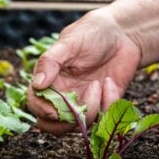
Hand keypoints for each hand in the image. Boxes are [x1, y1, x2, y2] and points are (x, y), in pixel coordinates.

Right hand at [27, 10, 141, 134]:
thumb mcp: (69, 42)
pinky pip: (103, 117)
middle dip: (65, 122)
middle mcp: (63, 96)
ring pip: (79, 124)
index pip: (36, 104)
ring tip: (99, 82)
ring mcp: (83, 102)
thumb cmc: (91, 33)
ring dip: (90, 108)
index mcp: (49, 81)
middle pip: (53, 125)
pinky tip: (110, 82)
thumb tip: (37, 84)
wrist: (122, 34)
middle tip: (78, 108)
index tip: (54, 112)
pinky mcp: (103, 105)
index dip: (42, 111)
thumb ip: (50, 61)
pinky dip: (108, 101)